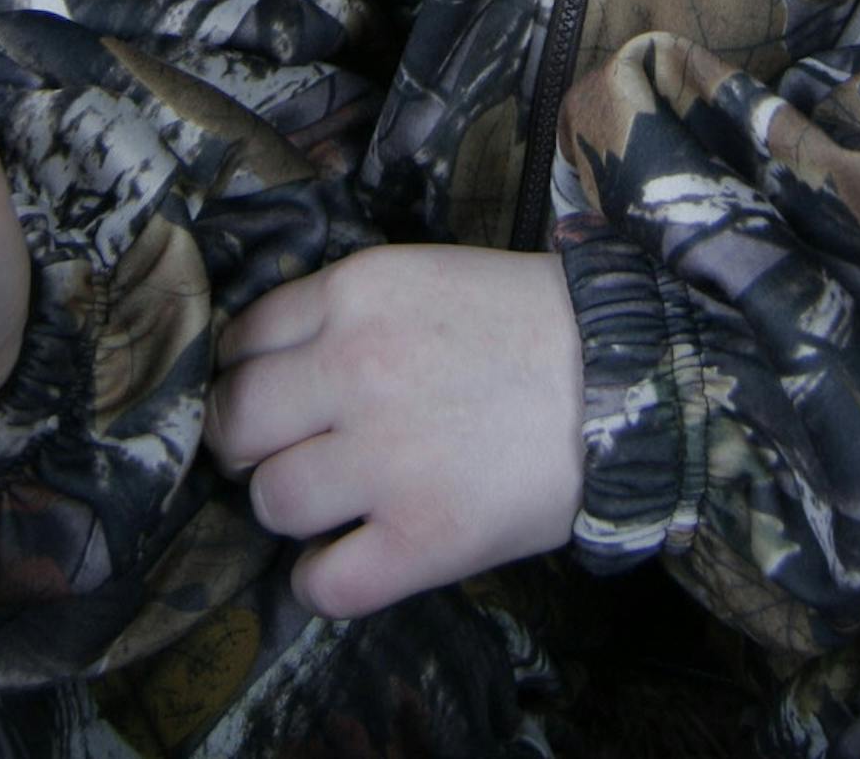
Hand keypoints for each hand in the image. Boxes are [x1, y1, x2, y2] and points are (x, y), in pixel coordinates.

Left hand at [204, 245, 584, 618]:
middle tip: (283, 454)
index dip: (246, 376)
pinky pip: (322, 583)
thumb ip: (344, 312)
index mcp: (354, 294)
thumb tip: (270, 364)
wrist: (623, 376)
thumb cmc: (525, 324)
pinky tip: (346, 562)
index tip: (269, 400)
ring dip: (290, 510)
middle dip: (249, 444)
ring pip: (271, 502)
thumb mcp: (420, 277)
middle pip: (236, 423)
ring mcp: (385, 458)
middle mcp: (354, 370)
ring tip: (332, 505)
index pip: (240, 342)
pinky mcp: (422, 537)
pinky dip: (320, 583)